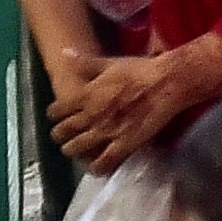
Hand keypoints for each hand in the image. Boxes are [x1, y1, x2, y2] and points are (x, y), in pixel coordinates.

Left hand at [48, 49, 201, 173]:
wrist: (167, 83)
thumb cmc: (140, 70)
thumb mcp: (110, 63)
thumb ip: (85, 62)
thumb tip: (64, 52)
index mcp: (85, 95)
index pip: (55, 111)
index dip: (54, 115)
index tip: (59, 116)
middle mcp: (90, 116)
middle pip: (61, 133)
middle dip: (60, 135)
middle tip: (66, 136)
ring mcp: (105, 132)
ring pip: (75, 149)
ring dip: (73, 150)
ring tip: (78, 150)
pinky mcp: (123, 144)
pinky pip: (103, 163)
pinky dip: (96, 167)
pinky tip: (97, 167)